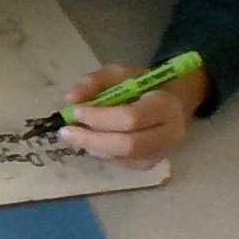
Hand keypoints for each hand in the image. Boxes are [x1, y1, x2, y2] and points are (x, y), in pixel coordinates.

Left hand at [54, 62, 207, 166]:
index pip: (131, 117)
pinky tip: (91, 140)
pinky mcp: (150, 164)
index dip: (99, 117)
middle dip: (91, 139)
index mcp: (166, 105)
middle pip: (127, 144)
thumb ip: (95, 81)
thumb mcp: (121, 73)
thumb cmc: (144, 86)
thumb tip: (71, 99)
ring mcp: (161, 153)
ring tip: (73, 134)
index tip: (74, 112)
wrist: (173, 104)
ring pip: (121, 157)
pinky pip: (120, 163)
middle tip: (65, 132)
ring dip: (92, 146)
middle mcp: (170, 133)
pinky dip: (100, 152)